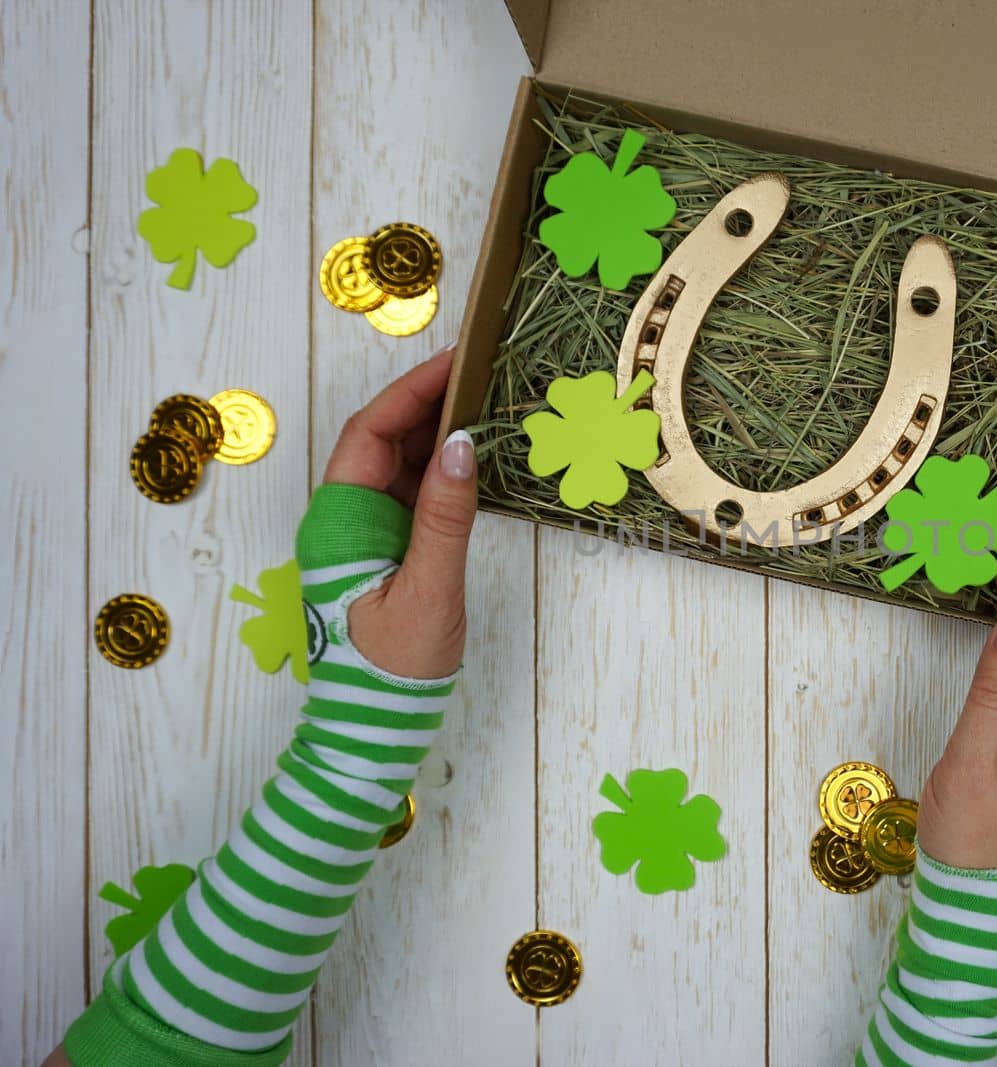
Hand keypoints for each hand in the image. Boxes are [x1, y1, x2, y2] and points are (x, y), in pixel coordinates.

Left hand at [324, 347, 478, 677]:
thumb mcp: (428, 588)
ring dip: (439, 431)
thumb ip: (445, 516)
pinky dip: (444, 469)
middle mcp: (344, 515)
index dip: (412, 391)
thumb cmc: (393, 664)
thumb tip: (464, 444)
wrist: (376, 719)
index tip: (458, 362)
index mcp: (339, 519)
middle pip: (384, 438)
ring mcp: (364, 530)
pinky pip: (412, 491)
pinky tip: (477, 456)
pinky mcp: (386, 546)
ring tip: (488, 402)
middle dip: (429, 400)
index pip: (372, 432)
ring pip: (399, 461)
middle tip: (484, 371)